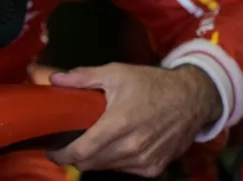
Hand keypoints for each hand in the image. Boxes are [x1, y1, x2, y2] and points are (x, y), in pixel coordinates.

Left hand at [47, 63, 221, 176]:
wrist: (192, 99)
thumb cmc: (151, 84)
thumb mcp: (115, 72)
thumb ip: (82, 77)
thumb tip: (53, 78)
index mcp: (119, 123)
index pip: (81, 151)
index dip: (61, 154)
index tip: (51, 149)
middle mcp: (131, 147)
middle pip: (90, 163)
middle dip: (73, 157)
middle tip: (65, 145)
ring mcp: (144, 161)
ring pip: (105, 168)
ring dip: (93, 160)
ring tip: (87, 143)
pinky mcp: (154, 168)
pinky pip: (123, 170)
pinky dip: (112, 162)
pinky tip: (111, 147)